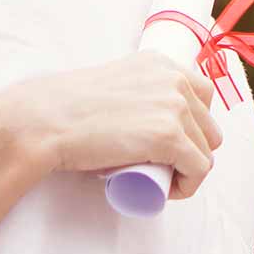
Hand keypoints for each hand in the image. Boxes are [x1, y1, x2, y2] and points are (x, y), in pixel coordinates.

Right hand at [0, 52, 222, 198]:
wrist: (45, 121)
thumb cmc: (67, 108)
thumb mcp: (114, 83)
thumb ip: (135, 87)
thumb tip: (144, 114)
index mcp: (160, 62)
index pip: (202, 95)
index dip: (191, 124)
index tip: (170, 143)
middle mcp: (173, 79)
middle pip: (208, 126)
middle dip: (190, 149)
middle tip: (161, 164)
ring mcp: (174, 107)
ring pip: (205, 151)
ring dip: (187, 169)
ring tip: (159, 178)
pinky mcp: (170, 136)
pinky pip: (199, 169)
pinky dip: (188, 185)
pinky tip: (169, 190)